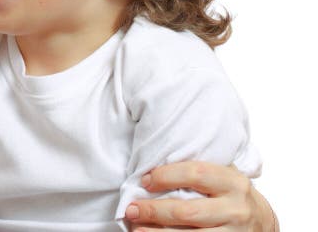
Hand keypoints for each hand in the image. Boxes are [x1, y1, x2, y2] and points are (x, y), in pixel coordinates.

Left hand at [125, 162, 277, 230]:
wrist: (264, 223)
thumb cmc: (233, 195)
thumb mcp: (224, 177)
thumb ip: (198, 172)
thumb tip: (152, 170)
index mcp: (232, 182)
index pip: (195, 173)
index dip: (166, 176)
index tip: (145, 181)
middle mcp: (235, 209)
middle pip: (187, 211)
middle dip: (155, 210)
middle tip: (132, 209)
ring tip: (137, 228)